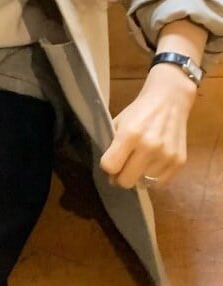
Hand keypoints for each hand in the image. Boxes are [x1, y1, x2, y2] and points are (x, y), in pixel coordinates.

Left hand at [100, 64, 196, 188]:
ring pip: (142, 184)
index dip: (107, 166)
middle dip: (120, 176)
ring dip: (138, 177)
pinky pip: (158, 184)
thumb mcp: (119, 123)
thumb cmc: (139, 112)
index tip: (110, 161)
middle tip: (123, 166)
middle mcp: (149, 147)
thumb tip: (110, 173)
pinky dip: (152, 179)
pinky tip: (151, 165)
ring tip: (139, 163)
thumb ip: (111, 147)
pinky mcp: (179, 162)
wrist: (170, 101)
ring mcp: (166, 156)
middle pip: (126, 181)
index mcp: (130, 134)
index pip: (110, 166)